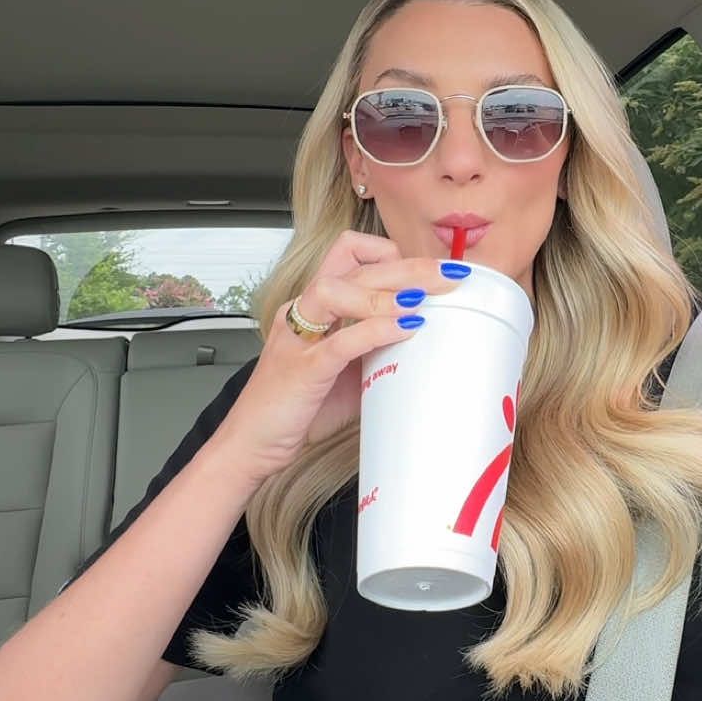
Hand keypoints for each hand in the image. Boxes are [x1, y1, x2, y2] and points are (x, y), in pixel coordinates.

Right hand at [214, 231, 467, 483]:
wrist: (250, 446)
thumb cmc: (296, 410)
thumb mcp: (345, 371)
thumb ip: (375, 351)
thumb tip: (424, 344)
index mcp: (312, 307)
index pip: (348, 254)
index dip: (389, 254)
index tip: (428, 271)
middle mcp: (301, 313)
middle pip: (355, 268)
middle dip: (408, 267)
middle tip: (450, 275)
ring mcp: (298, 338)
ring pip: (339, 291)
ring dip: (388, 292)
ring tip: (427, 300)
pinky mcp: (301, 369)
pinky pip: (341, 340)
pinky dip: (378, 330)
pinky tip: (408, 328)